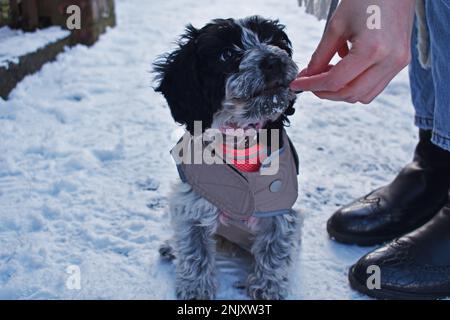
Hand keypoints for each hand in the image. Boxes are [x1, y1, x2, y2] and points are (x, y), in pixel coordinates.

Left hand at [290, 0, 415, 103]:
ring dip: (341, 91)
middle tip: (309, 82)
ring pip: (363, 96)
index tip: (296, 84)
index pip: (335, 81)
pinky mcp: (400, 63)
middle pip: (349, 94)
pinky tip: (344, 71)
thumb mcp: (336, 26)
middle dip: (324, 92)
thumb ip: (320, 56)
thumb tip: (307, 77)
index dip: (312, 86)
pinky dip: (355, 86)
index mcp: (373, 50)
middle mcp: (390, 61)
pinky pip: (374, 87)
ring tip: (327, 74)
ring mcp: (398, 64)